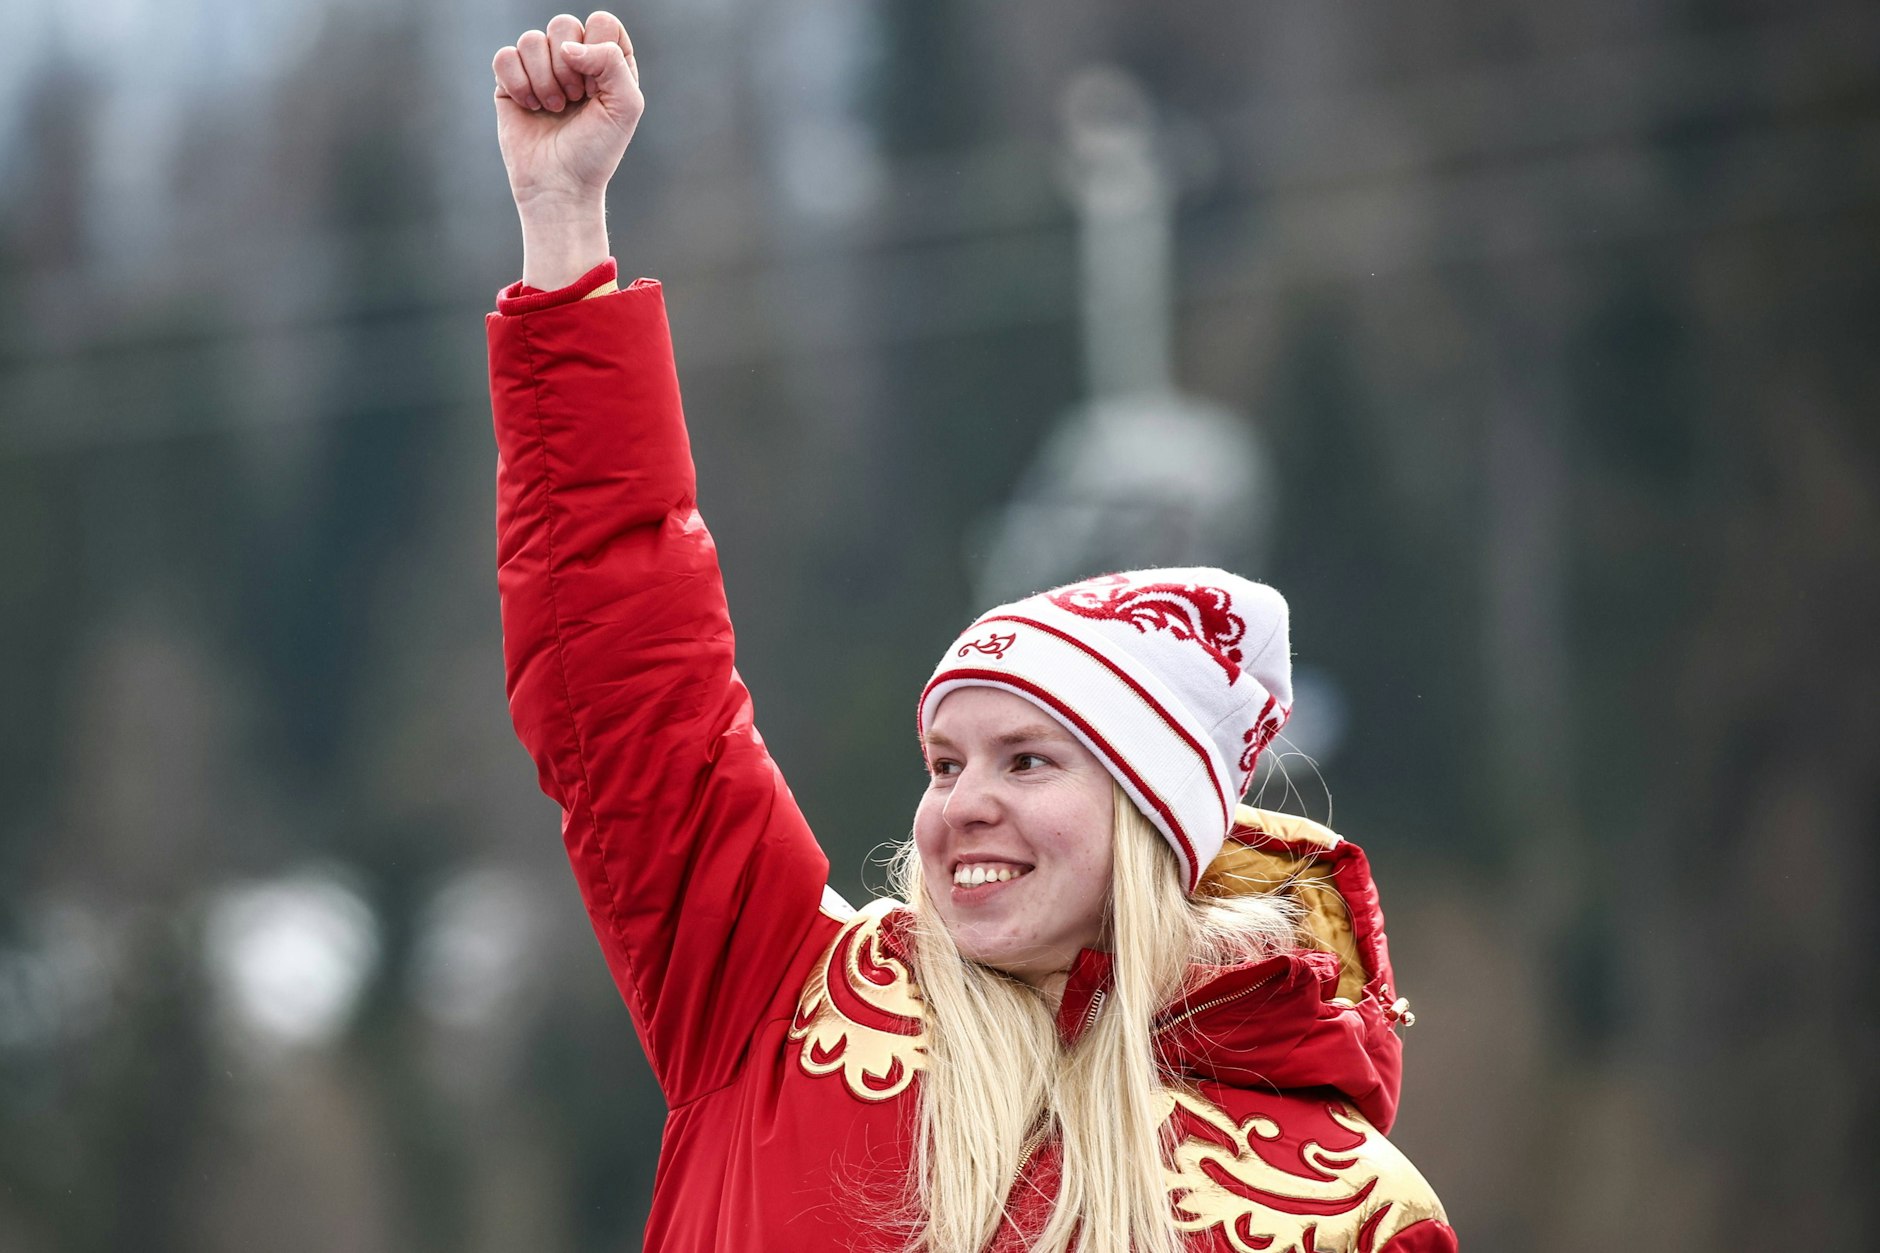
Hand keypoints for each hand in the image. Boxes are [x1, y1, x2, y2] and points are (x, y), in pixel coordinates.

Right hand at [492, 11, 642, 212]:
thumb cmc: (596, 150)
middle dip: (568, 67)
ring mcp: (540, 70)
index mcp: (607, 62)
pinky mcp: (510, 82)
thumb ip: (611, 61)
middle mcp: (573, 61)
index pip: (602, 23)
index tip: (598, 88)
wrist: (560, 185)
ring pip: (531, 40)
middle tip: (574, 100)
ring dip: (544, 79)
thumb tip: (567, 47)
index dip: (598, 50)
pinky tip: (530, 106)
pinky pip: (505, 57)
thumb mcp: (625, 105)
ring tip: (553, 109)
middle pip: (563, 24)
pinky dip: (518, 83)